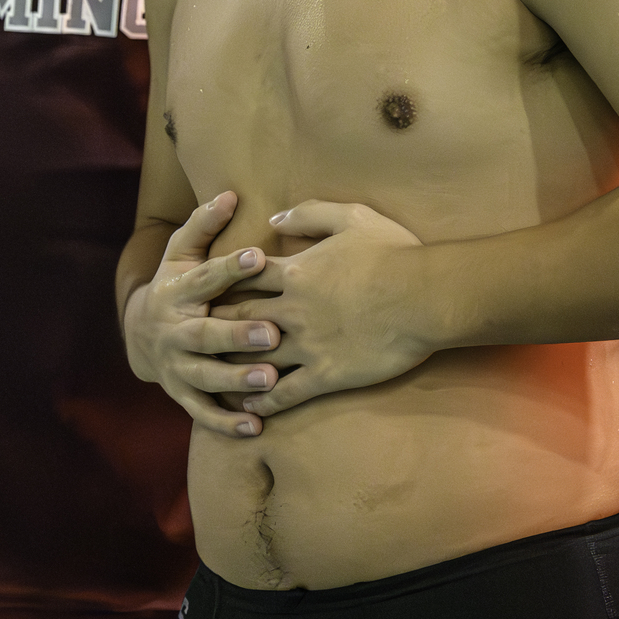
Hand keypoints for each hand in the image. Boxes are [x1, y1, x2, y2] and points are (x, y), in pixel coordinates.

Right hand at [122, 193, 282, 437]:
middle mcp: (174, 330)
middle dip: (237, 335)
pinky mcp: (182, 394)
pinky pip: (203, 412)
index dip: (230, 268)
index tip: (259, 257)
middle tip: (273, 333)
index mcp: (178, 290)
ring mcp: (176, 365)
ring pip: (205, 376)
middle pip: (205, 334)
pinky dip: (227, 422)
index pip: (205, 277)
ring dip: (236, 380)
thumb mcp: (182, 252)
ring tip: (270, 381)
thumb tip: (230, 193)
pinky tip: (256, 426)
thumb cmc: (176, 283)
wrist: (140, 334)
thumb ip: (204, 225)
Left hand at [213, 200, 431, 416]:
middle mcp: (293, 310)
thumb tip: (274, 217)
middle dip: (215, 324)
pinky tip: (249, 405)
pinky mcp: (326, 374)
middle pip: (239, 317)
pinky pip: (286, 392)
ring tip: (211, 373)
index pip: (245, 276)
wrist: (426, 296)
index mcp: (295, 272)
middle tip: (192, 332)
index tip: (207, 289)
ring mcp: (307, 345)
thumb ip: (310, 213)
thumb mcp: (352, 217)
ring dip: (231, 365)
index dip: (224, 282)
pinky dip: (264, 399)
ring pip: (255, 358)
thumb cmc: (394, 253)